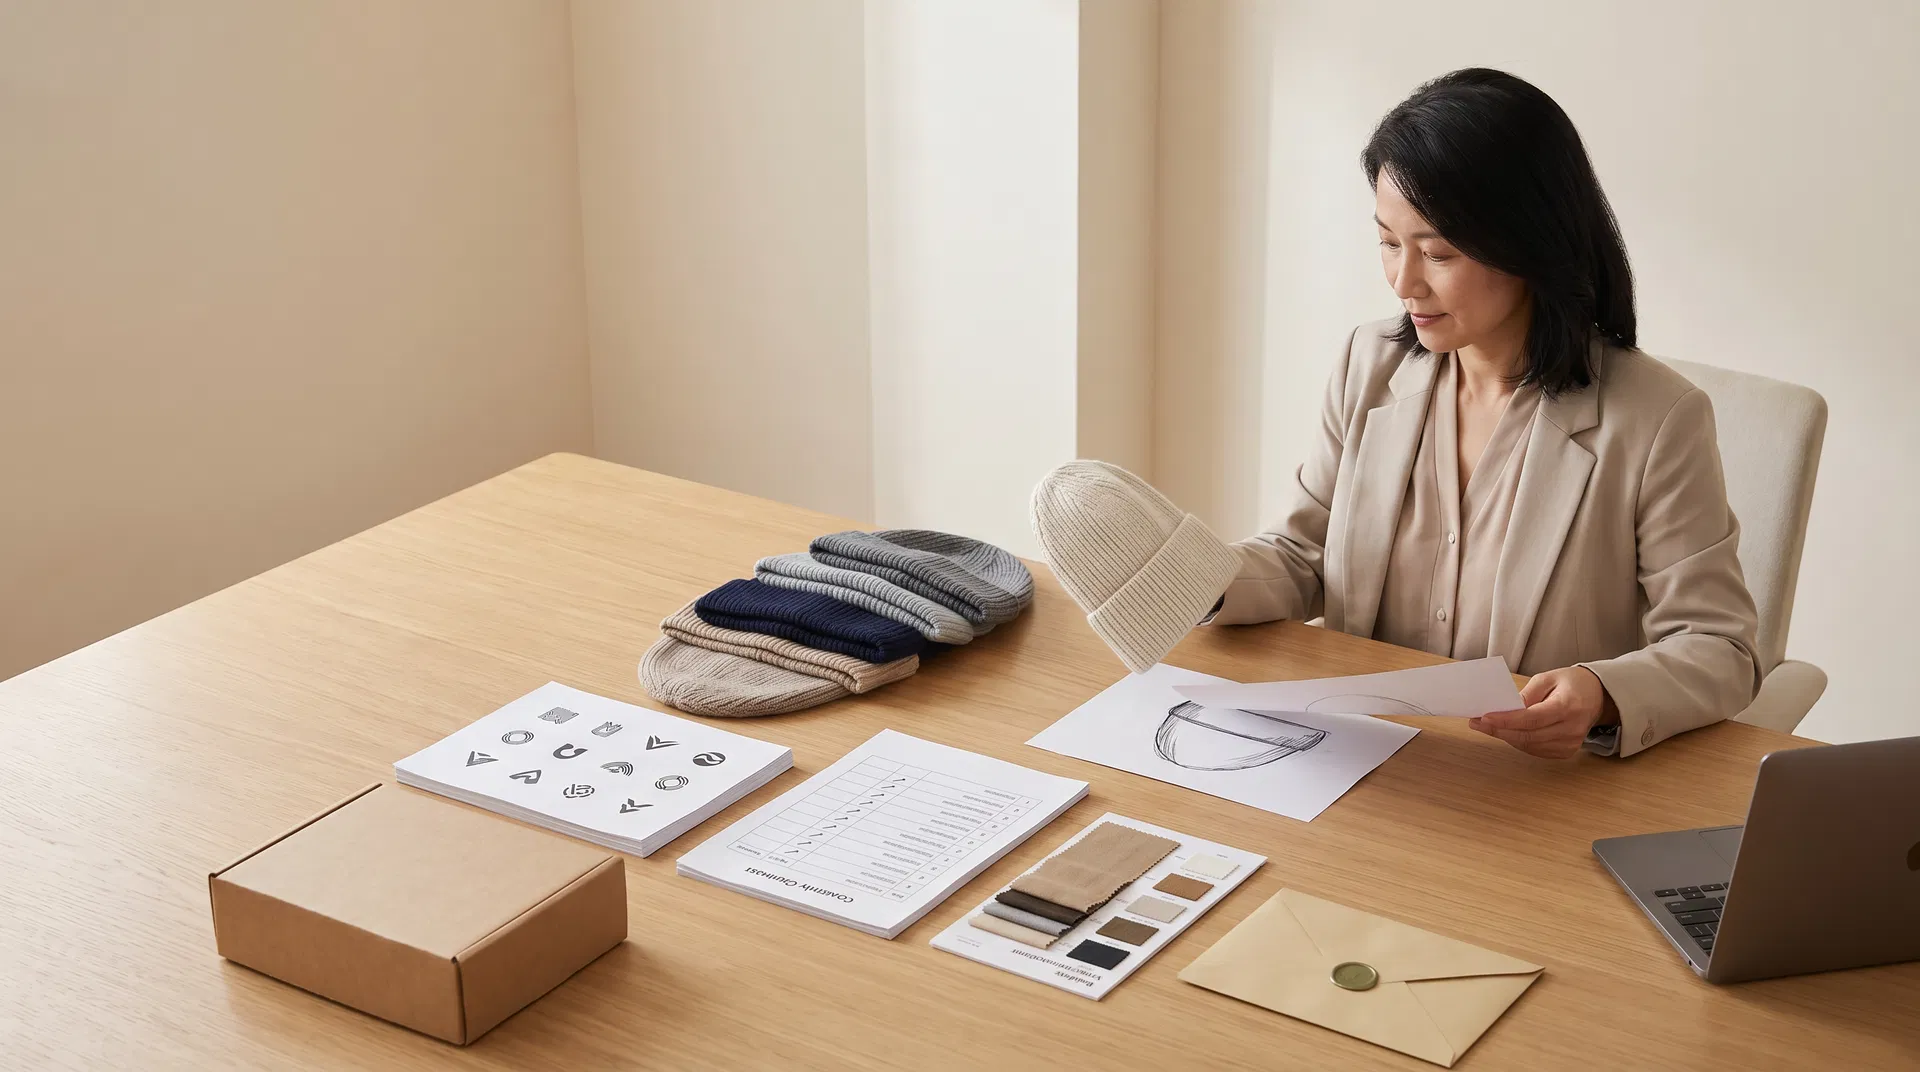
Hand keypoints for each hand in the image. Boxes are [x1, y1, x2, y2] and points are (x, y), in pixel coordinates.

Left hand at [1469, 666, 1616, 758]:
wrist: (1597, 697)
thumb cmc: (1572, 684)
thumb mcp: (1548, 677)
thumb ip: (1528, 693)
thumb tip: (1507, 709)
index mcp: (1567, 706)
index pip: (1532, 718)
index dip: (1507, 720)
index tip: (1484, 717)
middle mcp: (1571, 729)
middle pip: (1528, 735)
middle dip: (1499, 730)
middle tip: (1476, 723)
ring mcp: (1570, 743)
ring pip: (1529, 745)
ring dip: (1506, 737)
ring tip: (1487, 726)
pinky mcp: (1566, 751)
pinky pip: (1535, 750)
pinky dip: (1519, 741)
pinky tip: (1507, 732)